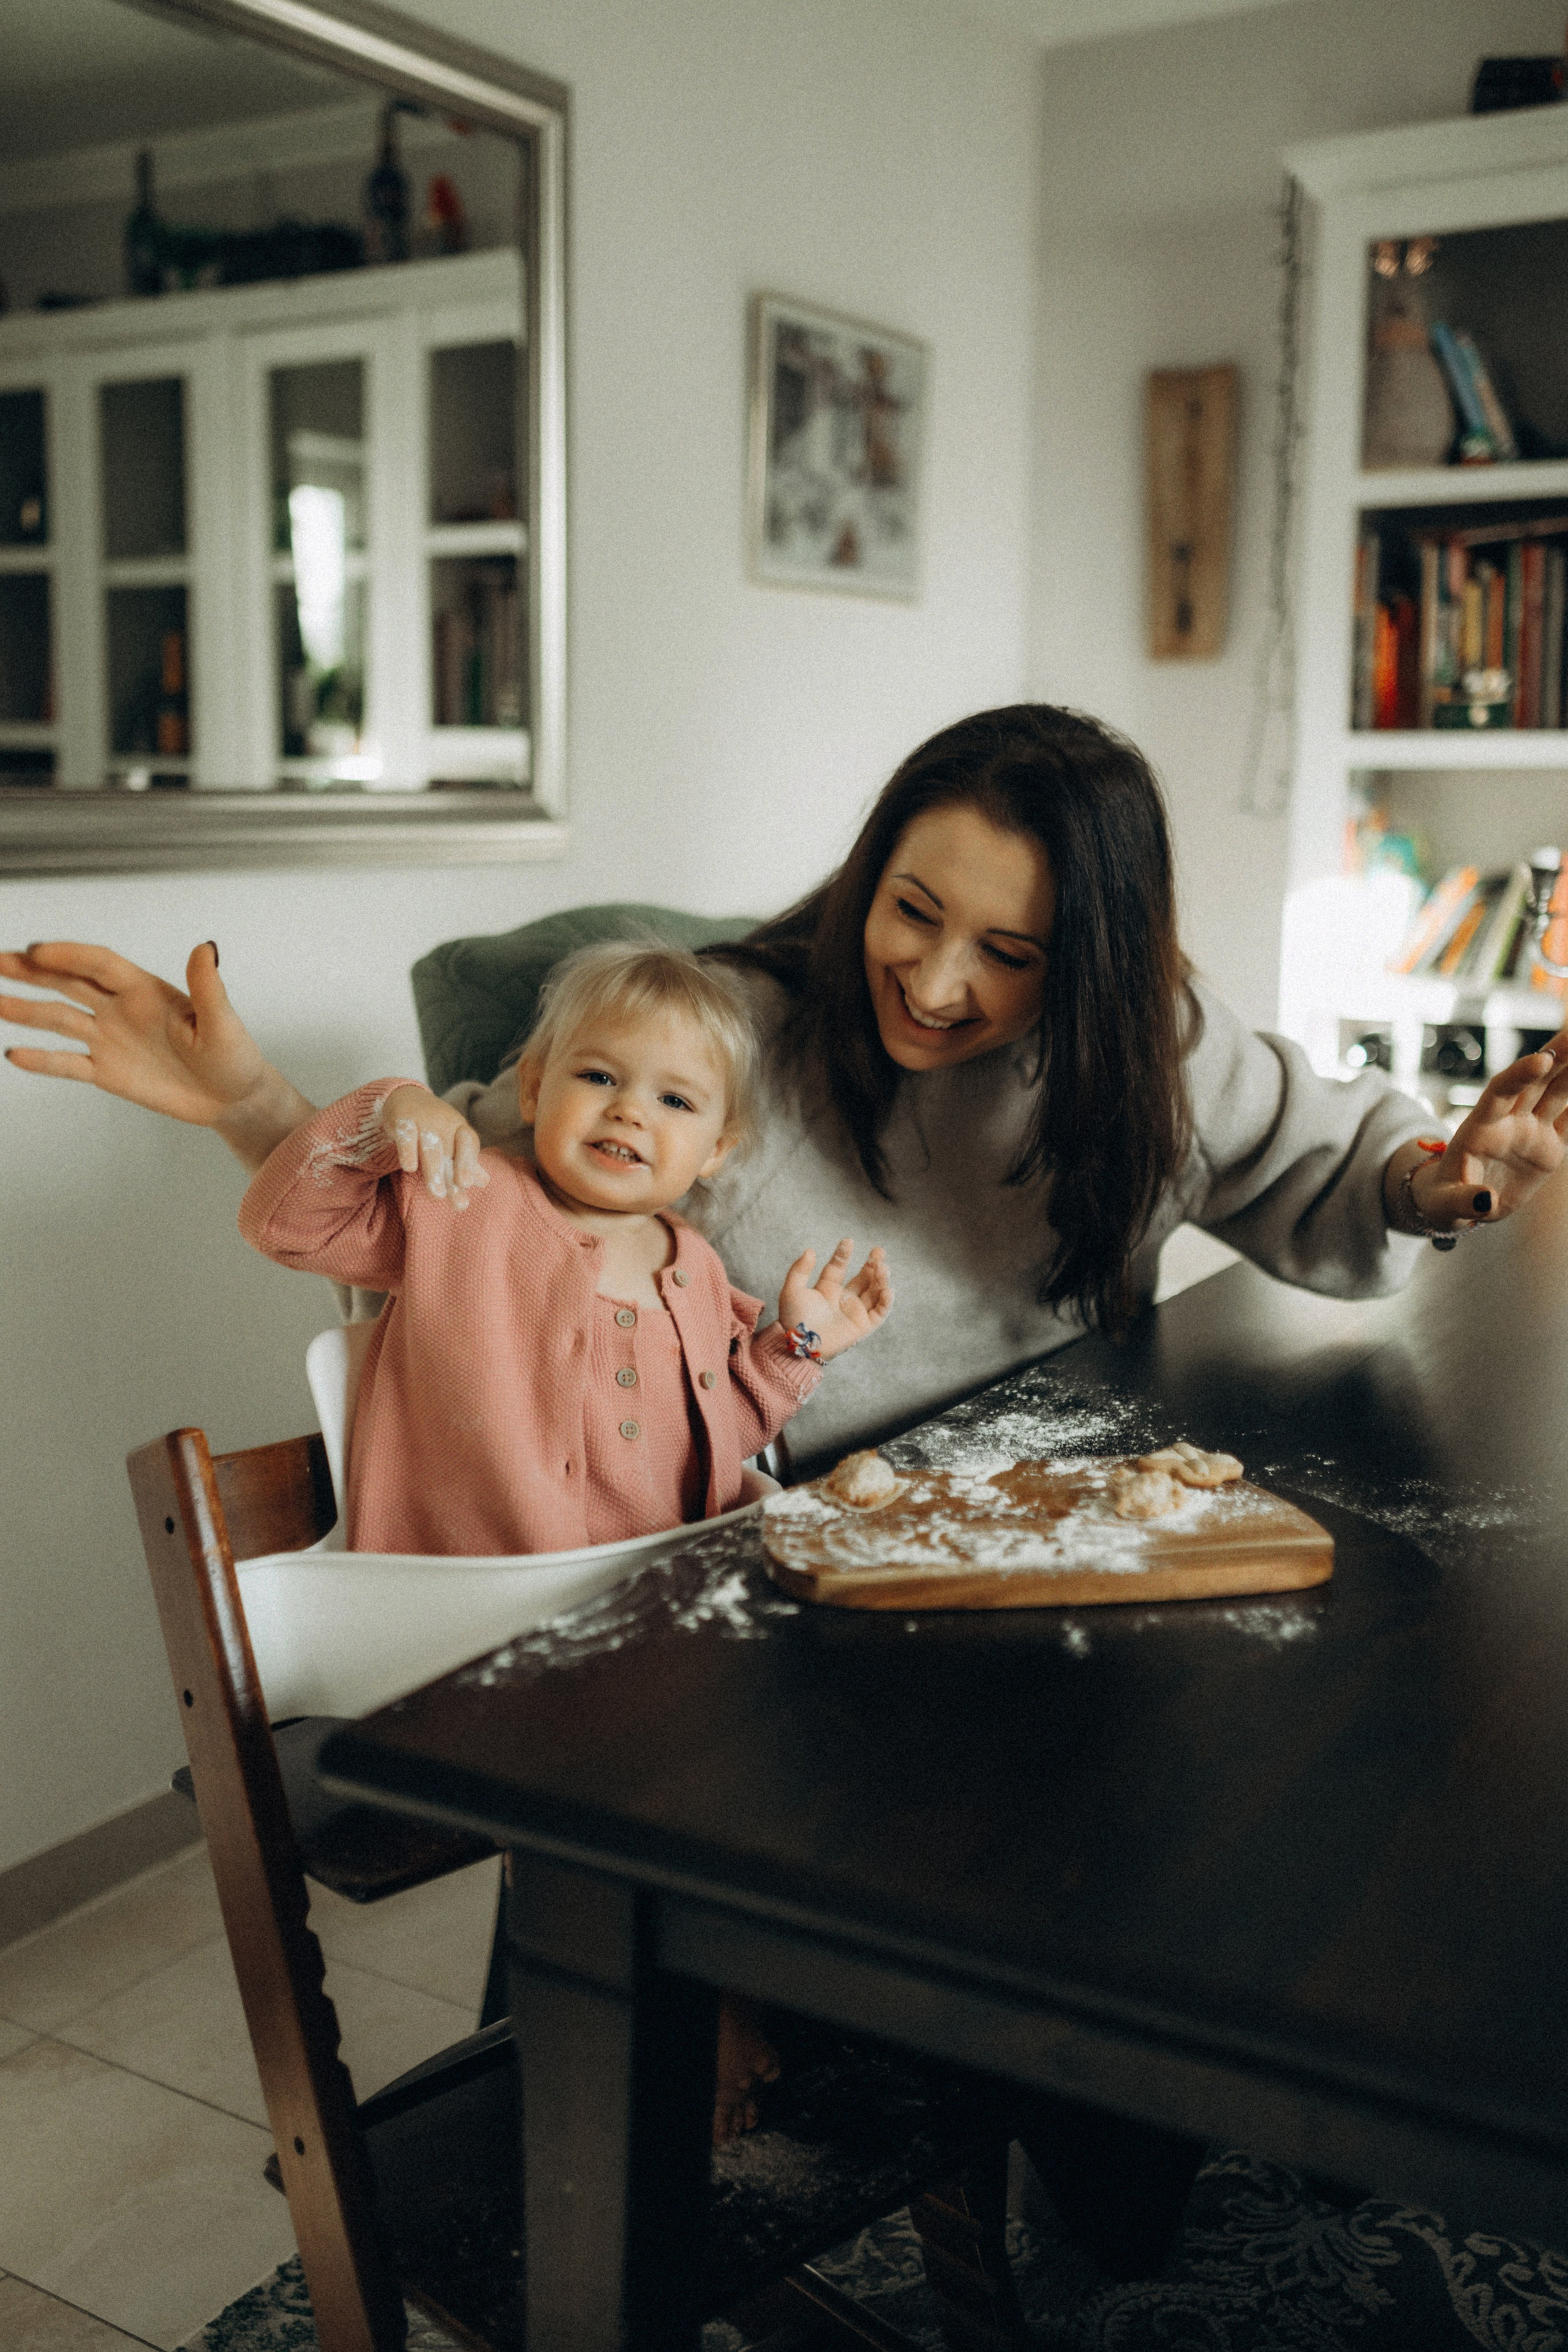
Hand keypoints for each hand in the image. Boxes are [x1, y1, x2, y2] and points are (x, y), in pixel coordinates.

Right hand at [0, 939, 313, 1168]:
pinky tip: (15, 1053)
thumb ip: (208, 988)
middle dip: (31, 971)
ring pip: (59, 1018)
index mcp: (146, 990)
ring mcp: (110, 1039)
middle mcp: (121, 1009)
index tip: (36, 950)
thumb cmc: (235, 1057)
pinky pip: (67, 1063)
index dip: (69, 955)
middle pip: (68, 982)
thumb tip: (206, 948)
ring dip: (25, 1009)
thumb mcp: (223, 1023)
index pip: (99, 965)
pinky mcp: (106, 1071)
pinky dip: (42, 1060)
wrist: (233, 1099)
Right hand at [380, 1083, 487, 1210]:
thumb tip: (484, 1182)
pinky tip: (410, 1168)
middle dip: (454, 1176)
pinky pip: (406, 1134)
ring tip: (437, 1195)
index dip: (469, 1163)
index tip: (468, 1185)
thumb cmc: (434, 1125)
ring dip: (434, 1171)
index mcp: (459, 1129)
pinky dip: (407, 1150)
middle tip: (459, 1201)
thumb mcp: (452, 1140)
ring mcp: (423, 1121)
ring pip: (430, 1147)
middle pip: (450, 1152)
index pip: (469, 1144)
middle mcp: (444, 1124)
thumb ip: (465, 1162)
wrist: (406, 1095)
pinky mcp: (402, 1119)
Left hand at [778, 1237, 892, 1362]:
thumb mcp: (791, 1291)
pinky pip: (879, 1313)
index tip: (848, 1241)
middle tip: (879, 1250)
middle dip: (871, 1264)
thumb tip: (811, 1250)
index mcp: (826, 1289)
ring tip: (883, 1267)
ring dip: (880, 1279)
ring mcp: (854, 1312)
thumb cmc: (794, 1321)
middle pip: (862, 1278)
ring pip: (873, 1292)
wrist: (801, 1345)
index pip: (838, 1267)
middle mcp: (842, 1299)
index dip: (843, 1254)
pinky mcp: (863, 1326)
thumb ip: (799, 1270)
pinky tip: (887, 1289)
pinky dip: (886, 1302)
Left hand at [1401, 1031, 1567, 1230]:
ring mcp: (1530, 1131)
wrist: (1462, 1202)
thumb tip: (1484, 1202)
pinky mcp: (1549, 1145)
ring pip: (1556, 1093)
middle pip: (1534, 1082)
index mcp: (1479, 1128)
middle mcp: (1508, 1122)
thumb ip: (1463, 1201)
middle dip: (1556, 1055)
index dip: (1520, 1074)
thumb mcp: (1446, 1205)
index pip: (1500, 1092)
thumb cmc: (1446, 1200)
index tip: (1542, 1059)